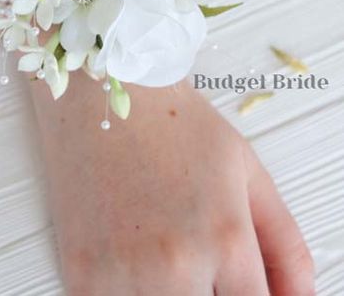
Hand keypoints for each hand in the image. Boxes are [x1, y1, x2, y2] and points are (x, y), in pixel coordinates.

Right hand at [31, 73, 313, 294]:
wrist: (100, 89)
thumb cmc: (173, 123)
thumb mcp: (246, 169)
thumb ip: (285, 243)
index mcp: (225, 238)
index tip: (232, 283)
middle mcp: (176, 265)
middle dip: (206, 292)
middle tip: (197, 260)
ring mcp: (123, 274)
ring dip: (167, 293)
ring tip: (160, 254)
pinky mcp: (79, 275)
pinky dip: (125, 291)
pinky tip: (128, 255)